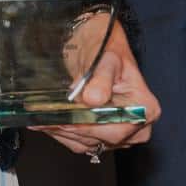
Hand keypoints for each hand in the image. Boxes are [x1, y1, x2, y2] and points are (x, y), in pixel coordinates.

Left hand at [38, 15, 161, 156]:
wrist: (96, 42)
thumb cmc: (106, 46)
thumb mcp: (105, 58)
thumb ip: (101, 78)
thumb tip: (93, 99)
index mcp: (145, 108)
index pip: (117, 128)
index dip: (90, 127)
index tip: (66, 120)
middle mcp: (137, 124)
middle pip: (104, 139)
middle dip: (73, 129)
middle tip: (46, 120)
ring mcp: (121, 131)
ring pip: (90, 143)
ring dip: (64, 133)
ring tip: (40, 120)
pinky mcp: (103, 133)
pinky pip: (83, 142)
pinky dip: (64, 134)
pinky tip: (47, 123)